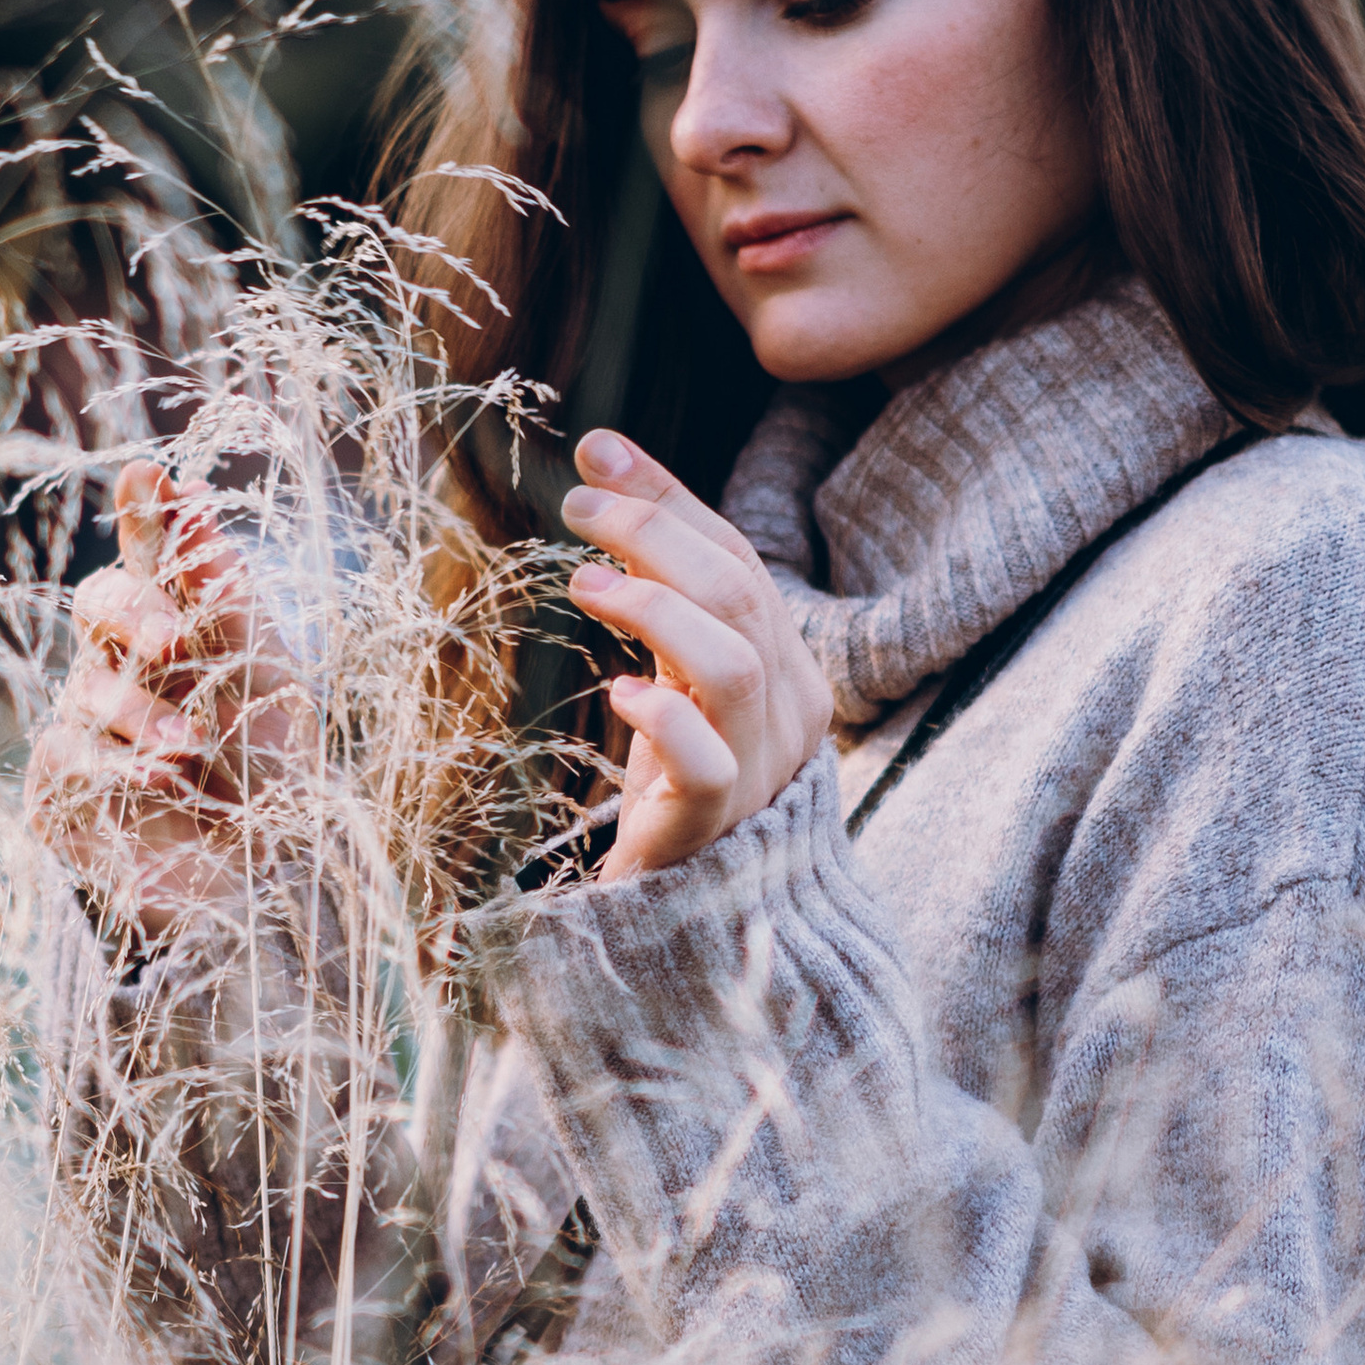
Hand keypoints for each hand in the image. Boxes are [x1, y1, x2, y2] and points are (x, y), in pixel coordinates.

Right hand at [26, 459, 309, 931]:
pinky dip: (116, 764)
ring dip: (141, 714)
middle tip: (173, 638)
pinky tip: (158, 782)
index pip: (155, 555)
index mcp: (183, 627)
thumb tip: (187, 493)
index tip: (150, 474)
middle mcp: (126, 664)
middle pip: (101, 603)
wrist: (262, 883)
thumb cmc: (269, 773)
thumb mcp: (265, 677)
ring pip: (87, 687)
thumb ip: (224, 596)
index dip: (146, 514)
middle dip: (134, 613)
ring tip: (191, 750)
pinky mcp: (62, 784)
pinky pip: (69, 753)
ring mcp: (87, 722)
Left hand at [560, 430, 834, 878]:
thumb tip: (602, 466)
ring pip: (735, 665)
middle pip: (740, 595)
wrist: (684, 913)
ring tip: (586, 584)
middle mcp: (787, 715)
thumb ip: (655, 584)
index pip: (739, 559)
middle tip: (577, 508)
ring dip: (658, 609)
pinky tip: (621, 694)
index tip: (597, 451)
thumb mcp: (670, 671)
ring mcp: (758, 774)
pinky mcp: (713, 831)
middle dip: (657, 535)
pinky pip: (708, 766)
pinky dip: (665, 720)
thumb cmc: (674, 780)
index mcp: (785, 668)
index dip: (670, 500)